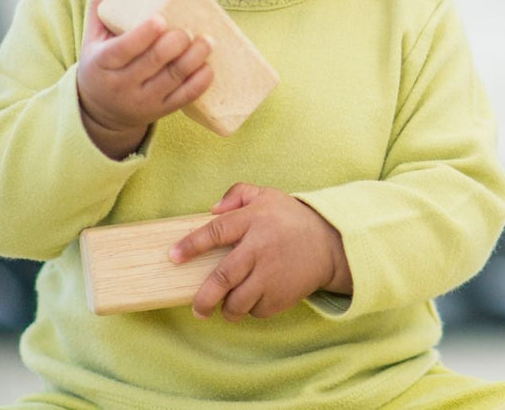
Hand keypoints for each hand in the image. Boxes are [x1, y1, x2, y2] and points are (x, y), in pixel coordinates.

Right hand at [76, 0, 213, 158]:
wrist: (101, 111)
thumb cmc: (101, 65)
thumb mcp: (92, 38)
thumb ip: (102, 7)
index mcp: (103, 62)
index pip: (124, 48)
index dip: (144, 34)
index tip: (161, 19)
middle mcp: (122, 84)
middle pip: (153, 62)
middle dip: (176, 44)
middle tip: (189, 30)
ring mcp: (143, 100)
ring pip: (173, 78)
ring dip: (194, 59)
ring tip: (207, 41)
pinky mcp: (160, 110)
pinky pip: (184, 98)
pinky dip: (200, 82)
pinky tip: (209, 67)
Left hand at [170, 183, 351, 320]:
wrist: (331, 244)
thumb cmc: (292, 220)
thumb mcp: (268, 196)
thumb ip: (238, 194)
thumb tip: (212, 209)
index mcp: (254, 221)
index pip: (216, 232)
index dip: (191, 245)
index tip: (173, 257)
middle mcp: (260, 248)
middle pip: (223, 277)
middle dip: (204, 298)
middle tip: (198, 308)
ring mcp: (272, 274)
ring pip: (238, 302)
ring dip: (227, 309)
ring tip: (224, 307)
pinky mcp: (282, 295)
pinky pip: (256, 310)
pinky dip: (250, 310)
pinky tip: (254, 299)